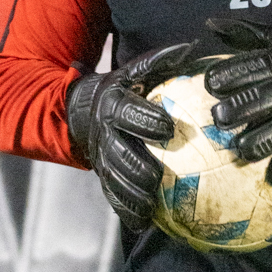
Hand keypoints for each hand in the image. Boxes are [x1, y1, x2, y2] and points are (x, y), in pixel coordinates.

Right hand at [66, 42, 196, 229]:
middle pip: (118, 154)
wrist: (79, 112)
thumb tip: (193, 48)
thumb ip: (160, 61)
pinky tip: (143, 223)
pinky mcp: (102, 176)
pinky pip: (112, 197)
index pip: (128, 113)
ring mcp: (101, 157)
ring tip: (150, 207)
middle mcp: (104, 133)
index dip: (146, 121)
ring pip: (113, 180)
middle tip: (157, 179)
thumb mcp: (133, 71)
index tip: (168, 128)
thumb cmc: (119, 89)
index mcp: (113, 105)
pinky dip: (126, 211)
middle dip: (136, 168)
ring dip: (131, 196)